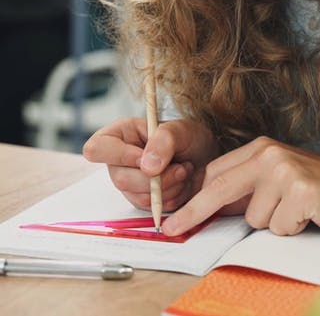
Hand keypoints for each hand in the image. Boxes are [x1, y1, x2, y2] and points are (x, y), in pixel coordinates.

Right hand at [83, 117, 219, 211]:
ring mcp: (129, 182)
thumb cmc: (189, 137)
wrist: (206, 157)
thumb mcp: (181, 129)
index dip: (120, 155)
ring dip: (168, 187)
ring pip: (138, 197)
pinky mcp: (142, 200)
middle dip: (156, 178)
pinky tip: (182, 183)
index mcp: (119, 135)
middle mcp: (118, 161)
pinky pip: (151, 208)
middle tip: (181, 167)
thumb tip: (146, 167)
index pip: (96, 148)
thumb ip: (164, 140)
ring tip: (184, 170)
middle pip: (121, 179)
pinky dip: (172, 198)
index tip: (146, 156)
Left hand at [161, 136, 319, 236]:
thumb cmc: (306, 185)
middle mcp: (269, 154)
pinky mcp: (301, 191)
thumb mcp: (271, 177)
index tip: (177, 216)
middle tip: (173, 228)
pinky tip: (303, 214)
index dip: (195, 197)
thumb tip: (206, 208)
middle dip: (195, 211)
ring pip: (254, 217)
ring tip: (290, 210)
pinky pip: (278, 226)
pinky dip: (289, 228)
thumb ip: (243, 187)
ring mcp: (285, 171)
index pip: (216, 172)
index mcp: (258, 148)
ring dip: (271, 222)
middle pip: (221, 187)